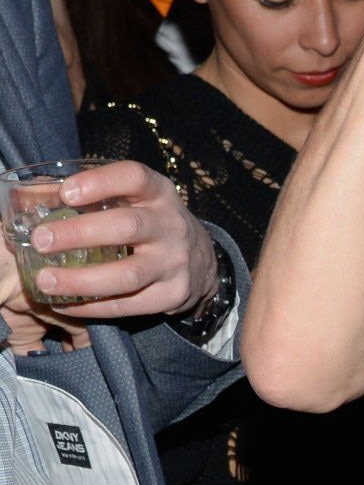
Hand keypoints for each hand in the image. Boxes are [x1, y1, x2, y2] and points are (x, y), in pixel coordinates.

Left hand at [23, 161, 219, 320]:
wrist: (201, 260)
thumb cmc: (153, 224)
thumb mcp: (139, 201)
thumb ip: (101, 198)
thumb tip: (40, 201)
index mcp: (159, 193)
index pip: (133, 177)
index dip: (99, 183)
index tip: (66, 193)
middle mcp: (171, 225)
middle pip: (127, 227)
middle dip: (79, 234)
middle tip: (42, 240)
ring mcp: (175, 263)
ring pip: (127, 275)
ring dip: (82, 280)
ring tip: (46, 281)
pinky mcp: (172, 294)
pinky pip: (129, 305)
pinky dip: (93, 307)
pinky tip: (66, 304)